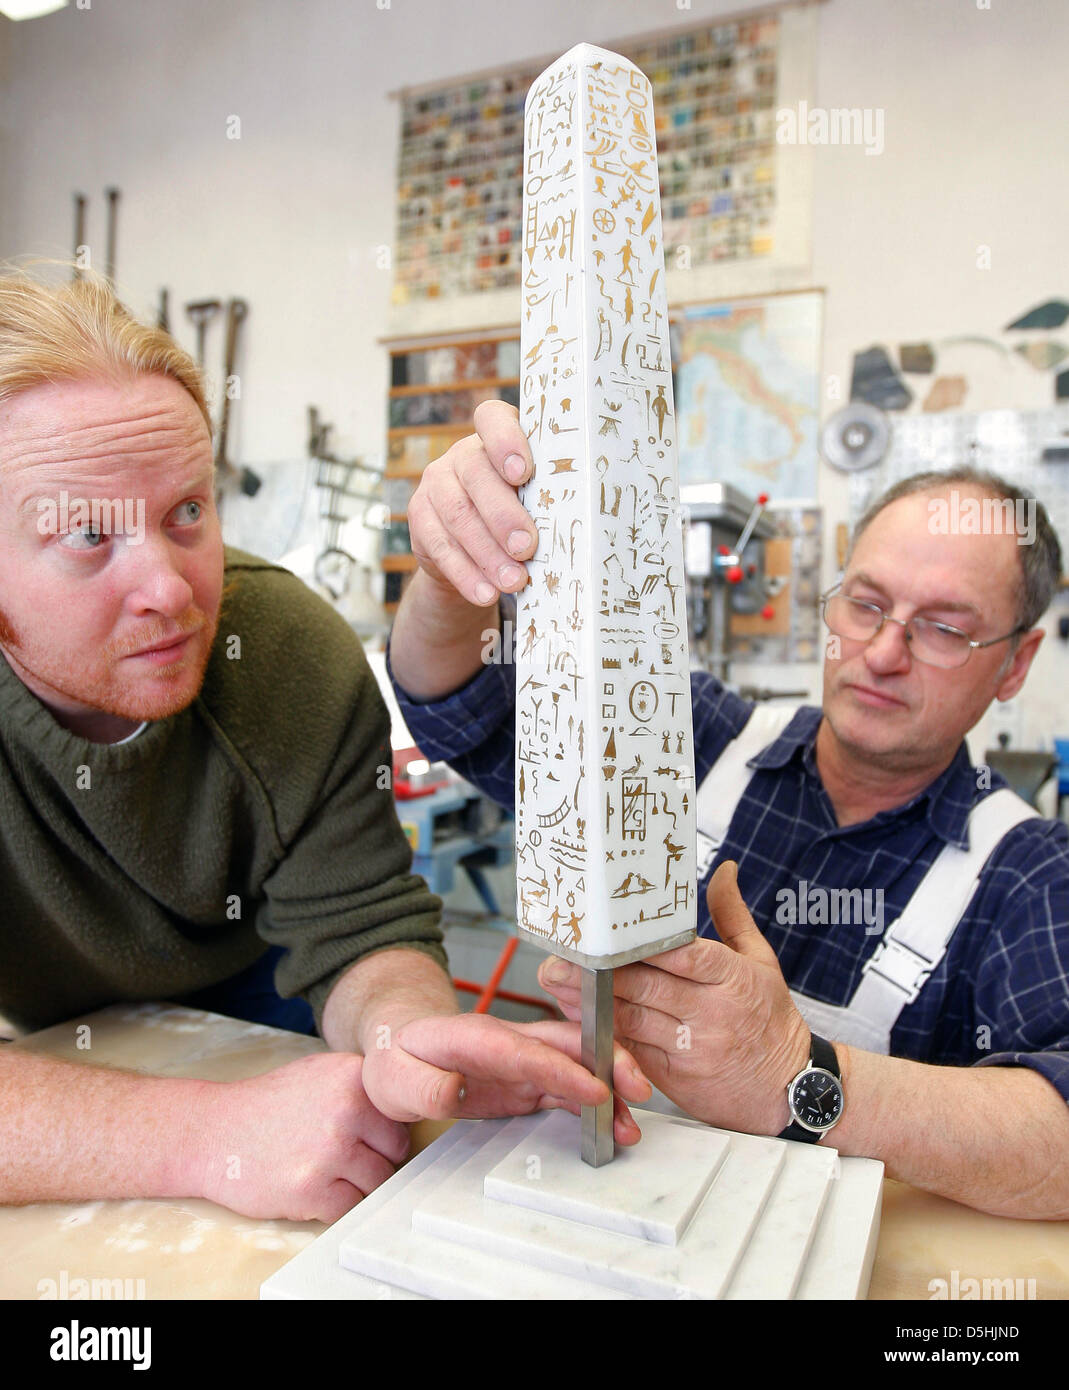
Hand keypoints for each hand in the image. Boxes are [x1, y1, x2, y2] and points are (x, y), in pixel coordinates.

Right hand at [195, 1052, 410, 1223]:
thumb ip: (363, 1088)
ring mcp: (330, 1150)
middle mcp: (347, 1109)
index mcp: (353, 1076)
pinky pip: (350, 1207)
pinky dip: (335, 1204)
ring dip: (356, 1184)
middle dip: (374, 1159)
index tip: (366, 1136)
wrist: (214, 1131)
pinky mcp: (311, 1189)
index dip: (384, 1131)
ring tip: (325, 1170)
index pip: (401, 1115)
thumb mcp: (321, 1073)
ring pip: (377, 1182)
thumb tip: (409, 1111)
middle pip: (395, 1151)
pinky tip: (311, 1186)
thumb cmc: (268, 1105)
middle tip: (342, 1157)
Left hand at [359, 1011, 651, 1146]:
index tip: (596, 1090)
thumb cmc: (397, 1060)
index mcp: (477, 1036)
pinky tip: (612, 1125)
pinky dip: (593, 1104)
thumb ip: (423, 1085)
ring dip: (608, 1089)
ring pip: (575, 1065)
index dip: (564, 1068)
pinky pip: (567, 1087)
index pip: (526, 1049)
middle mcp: (507, 1042)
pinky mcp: (525, 1079)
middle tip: (640, 1092)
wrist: (398, 1051)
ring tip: (631, 1126)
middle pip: (566, 1043)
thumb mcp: (394, 1076)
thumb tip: (453, 1093)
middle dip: (607, 1062)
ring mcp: (520, 1060)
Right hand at [407, 400, 537, 607]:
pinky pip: (440, 546)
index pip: (493, 419)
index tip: (522, 473)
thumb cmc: (520, 517)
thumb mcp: (535, 502)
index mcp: (496, 439)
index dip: (506, 441)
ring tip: (513, 581)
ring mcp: (436, 483)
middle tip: (526, 547)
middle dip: (503, 515)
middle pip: (476, 475)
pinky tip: (486, 592)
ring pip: (458, 515)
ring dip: (488, 553)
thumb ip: (547, 500)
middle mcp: (462, 455)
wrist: (473, 552)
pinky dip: (466, 574)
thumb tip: (580, 525)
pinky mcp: (419, 516)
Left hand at [537, 861, 811, 1134]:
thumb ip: (733, 915)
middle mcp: (712, 1012)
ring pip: (632, 1019)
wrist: (791, 1089)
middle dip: (599, 971)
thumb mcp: (762, 961)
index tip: (605, 931)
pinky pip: (632, 1052)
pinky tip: (579, 1018)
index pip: (683, 954)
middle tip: (561, 955)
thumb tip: (723, 869)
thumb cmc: (771, 1018)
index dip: (642, 945)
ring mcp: (692, 1047)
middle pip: (647, 986)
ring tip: (556, 982)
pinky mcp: (675, 1078)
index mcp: (733, 977)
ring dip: (590, 1002)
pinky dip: (603, 1035)